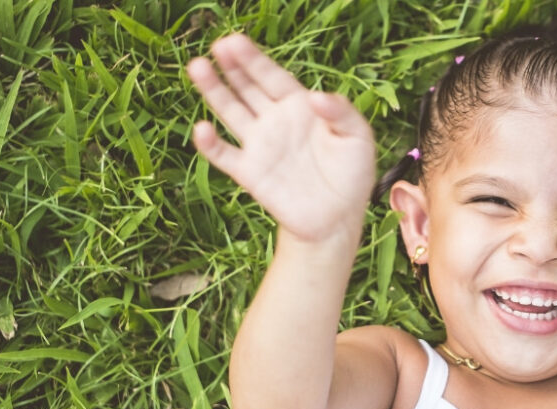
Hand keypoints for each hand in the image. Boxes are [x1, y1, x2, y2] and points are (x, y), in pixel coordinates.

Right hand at [186, 34, 375, 240]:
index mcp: (299, 107)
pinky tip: (203, 129)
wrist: (338, 218)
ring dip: (214, 90)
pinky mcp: (249, 172)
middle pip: (247, 87)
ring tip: (198, 67)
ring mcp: (260, 145)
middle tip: (218, 46)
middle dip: (233, 67)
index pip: (272, 77)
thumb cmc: (352, 175)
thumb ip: (342, 112)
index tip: (236, 41)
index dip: (255, 59)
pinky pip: (224, 154)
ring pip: (230, 111)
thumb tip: (316, 97)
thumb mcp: (358, 138)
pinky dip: (210, 144)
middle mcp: (275, 121)